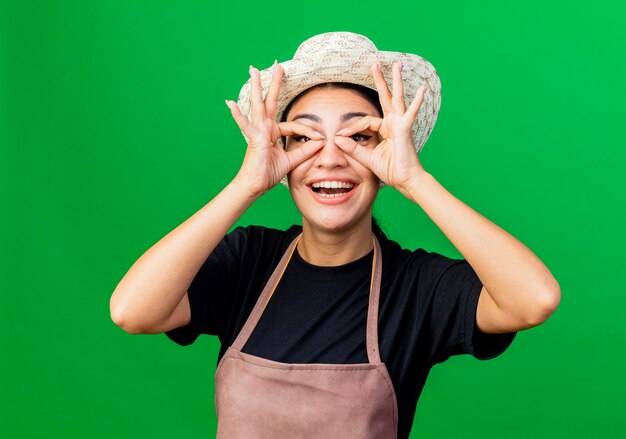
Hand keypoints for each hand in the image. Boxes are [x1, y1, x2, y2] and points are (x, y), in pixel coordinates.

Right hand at [226, 62, 324, 197]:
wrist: (255, 186)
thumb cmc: (268, 173)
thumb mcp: (291, 160)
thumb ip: (304, 151)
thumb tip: (320, 142)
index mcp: (273, 133)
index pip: (293, 126)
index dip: (308, 132)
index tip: (320, 138)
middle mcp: (264, 128)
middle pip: (271, 102)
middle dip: (275, 84)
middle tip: (278, 65)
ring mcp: (257, 132)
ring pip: (259, 105)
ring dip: (257, 87)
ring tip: (253, 70)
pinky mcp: (253, 139)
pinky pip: (245, 125)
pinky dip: (237, 115)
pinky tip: (229, 103)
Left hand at [334, 61, 427, 192]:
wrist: (405, 181)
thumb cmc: (390, 170)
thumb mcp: (366, 158)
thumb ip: (352, 147)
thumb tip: (336, 138)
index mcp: (386, 129)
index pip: (366, 121)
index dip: (352, 127)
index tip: (340, 135)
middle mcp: (394, 124)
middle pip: (386, 98)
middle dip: (380, 80)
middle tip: (375, 63)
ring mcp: (401, 125)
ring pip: (397, 99)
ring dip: (397, 81)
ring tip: (397, 65)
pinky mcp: (405, 130)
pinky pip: (410, 113)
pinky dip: (417, 102)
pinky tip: (422, 90)